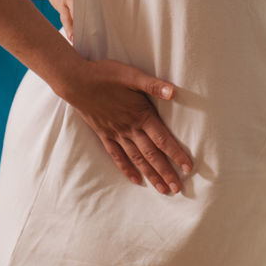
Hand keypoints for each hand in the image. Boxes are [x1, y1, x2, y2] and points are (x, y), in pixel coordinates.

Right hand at [64, 59, 192, 194]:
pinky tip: (135, 180)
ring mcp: (116, 134)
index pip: (163, 139)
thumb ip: (153, 85)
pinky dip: (127, 169)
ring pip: (137, 159)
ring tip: (162, 189)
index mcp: (141, 115)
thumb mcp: (132, 75)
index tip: (188, 168)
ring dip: (150, 175)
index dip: (176, 154)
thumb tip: (174, 92)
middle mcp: (130, 129)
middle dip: (166, 172)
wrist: (76, 82)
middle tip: (177, 189)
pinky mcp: (104, 134)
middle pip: (152, 155)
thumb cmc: (106, 75)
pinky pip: (117, 156)